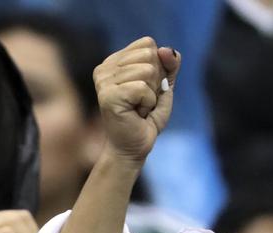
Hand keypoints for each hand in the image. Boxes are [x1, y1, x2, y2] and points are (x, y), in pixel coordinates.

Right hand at [93, 37, 178, 165]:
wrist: (133, 148)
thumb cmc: (146, 118)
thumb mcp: (164, 86)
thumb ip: (169, 64)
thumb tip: (166, 49)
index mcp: (114, 62)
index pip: (147, 44)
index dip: (158, 66)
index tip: (145, 88)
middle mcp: (105, 68)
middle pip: (149, 54)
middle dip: (155, 80)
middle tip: (142, 100)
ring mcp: (103, 81)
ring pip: (148, 70)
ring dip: (151, 93)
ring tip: (138, 107)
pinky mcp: (108, 96)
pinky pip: (143, 88)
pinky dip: (148, 103)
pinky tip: (136, 113)